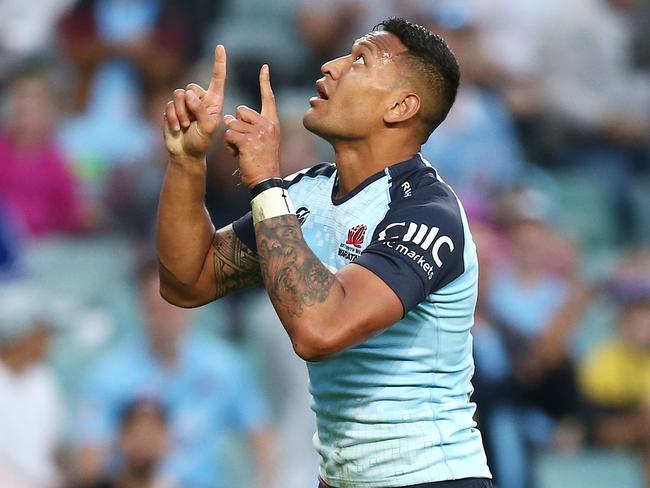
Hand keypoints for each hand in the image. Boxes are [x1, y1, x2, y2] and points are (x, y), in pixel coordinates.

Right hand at [164, 45, 226, 158]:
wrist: (185, 153)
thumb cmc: (201, 142)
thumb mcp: (208, 128)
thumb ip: (201, 110)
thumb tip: (189, 94)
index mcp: (214, 101)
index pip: (217, 79)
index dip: (219, 63)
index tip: (220, 47)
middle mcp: (200, 99)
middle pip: (191, 88)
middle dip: (189, 106)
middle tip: (192, 122)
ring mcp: (185, 103)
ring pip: (178, 95)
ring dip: (180, 113)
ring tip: (185, 125)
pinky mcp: (172, 108)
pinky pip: (169, 105)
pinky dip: (172, 118)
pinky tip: (176, 128)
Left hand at [223, 65, 280, 187]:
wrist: (266, 180)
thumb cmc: (262, 162)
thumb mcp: (264, 141)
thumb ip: (253, 126)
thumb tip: (230, 117)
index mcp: (272, 122)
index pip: (268, 98)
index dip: (265, 82)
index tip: (264, 67)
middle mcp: (267, 124)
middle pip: (240, 110)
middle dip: (236, 124)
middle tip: (244, 142)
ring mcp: (258, 132)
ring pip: (232, 124)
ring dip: (231, 138)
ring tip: (242, 150)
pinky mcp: (248, 141)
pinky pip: (229, 135)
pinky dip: (230, 146)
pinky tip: (239, 155)